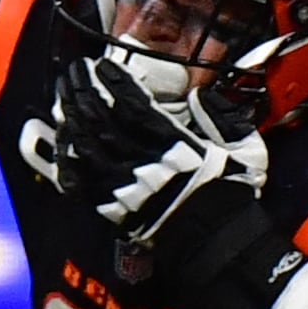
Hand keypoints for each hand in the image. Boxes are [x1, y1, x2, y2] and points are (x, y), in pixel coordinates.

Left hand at [46, 50, 302, 308]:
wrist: (219, 243)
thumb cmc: (232, 195)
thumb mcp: (245, 150)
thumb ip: (222, 119)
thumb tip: (201, 96)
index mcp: (175, 146)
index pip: (133, 105)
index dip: (115, 82)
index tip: (104, 65)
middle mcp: (144, 164)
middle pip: (100, 119)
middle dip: (83, 90)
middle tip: (76, 71)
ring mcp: (124, 188)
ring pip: (84, 144)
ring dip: (70, 116)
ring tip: (64, 96)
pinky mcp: (112, 208)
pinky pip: (79, 180)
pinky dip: (66, 158)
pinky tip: (62, 140)